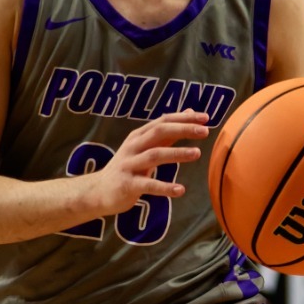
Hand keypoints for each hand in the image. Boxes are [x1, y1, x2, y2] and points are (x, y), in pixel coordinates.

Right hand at [80, 110, 207, 214]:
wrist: (98, 191)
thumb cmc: (127, 167)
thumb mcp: (144, 147)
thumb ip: (166, 132)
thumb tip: (188, 112)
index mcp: (138, 136)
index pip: (163, 121)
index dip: (184, 118)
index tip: (205, 117)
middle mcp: (133, 147)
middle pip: (159, 132)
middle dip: (182, 129)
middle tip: (205, 130)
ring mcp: (129, 165)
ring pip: (154, 155)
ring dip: (177, 153)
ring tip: (197, 153)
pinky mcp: (128, 184)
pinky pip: (148, 185)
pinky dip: (165, 187)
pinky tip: (181, 190)